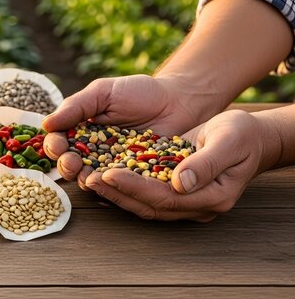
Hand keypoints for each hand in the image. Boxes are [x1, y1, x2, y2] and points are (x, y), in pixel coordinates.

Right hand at [43, 74, 203, 183]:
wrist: (179, 100)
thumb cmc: (139, 92)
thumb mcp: (103, 93)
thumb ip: (76, 106)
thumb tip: (45, 124)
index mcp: (80, 130)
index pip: (59, 142)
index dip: (54, 145)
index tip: (57, 144)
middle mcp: (92, 150)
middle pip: (70, 164)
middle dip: (65, 165)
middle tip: (70, 162)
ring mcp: (111, 166)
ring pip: (89, 177)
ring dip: (83, 178)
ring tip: (86, 175)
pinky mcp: (132, 177)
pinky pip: (117, 185)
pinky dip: (110, 186)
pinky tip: (107, 183)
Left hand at [83, 110, 270, 221]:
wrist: (250, 136)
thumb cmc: (242, 134)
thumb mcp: (229, 140)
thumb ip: (206, 163)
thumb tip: (179, 183)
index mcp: (213, 197)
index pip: (165, 197)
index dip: (135, 187)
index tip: (110, 173)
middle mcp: (195, 205)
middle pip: (149, 206)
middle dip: (117, 193)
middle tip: (89, 179)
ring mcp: (184, 201)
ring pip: (143, 203)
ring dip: (115, 193)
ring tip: (89, 179)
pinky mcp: (173, 190)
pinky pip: (144, 194)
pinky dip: (122, 188)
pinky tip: (102, 179)